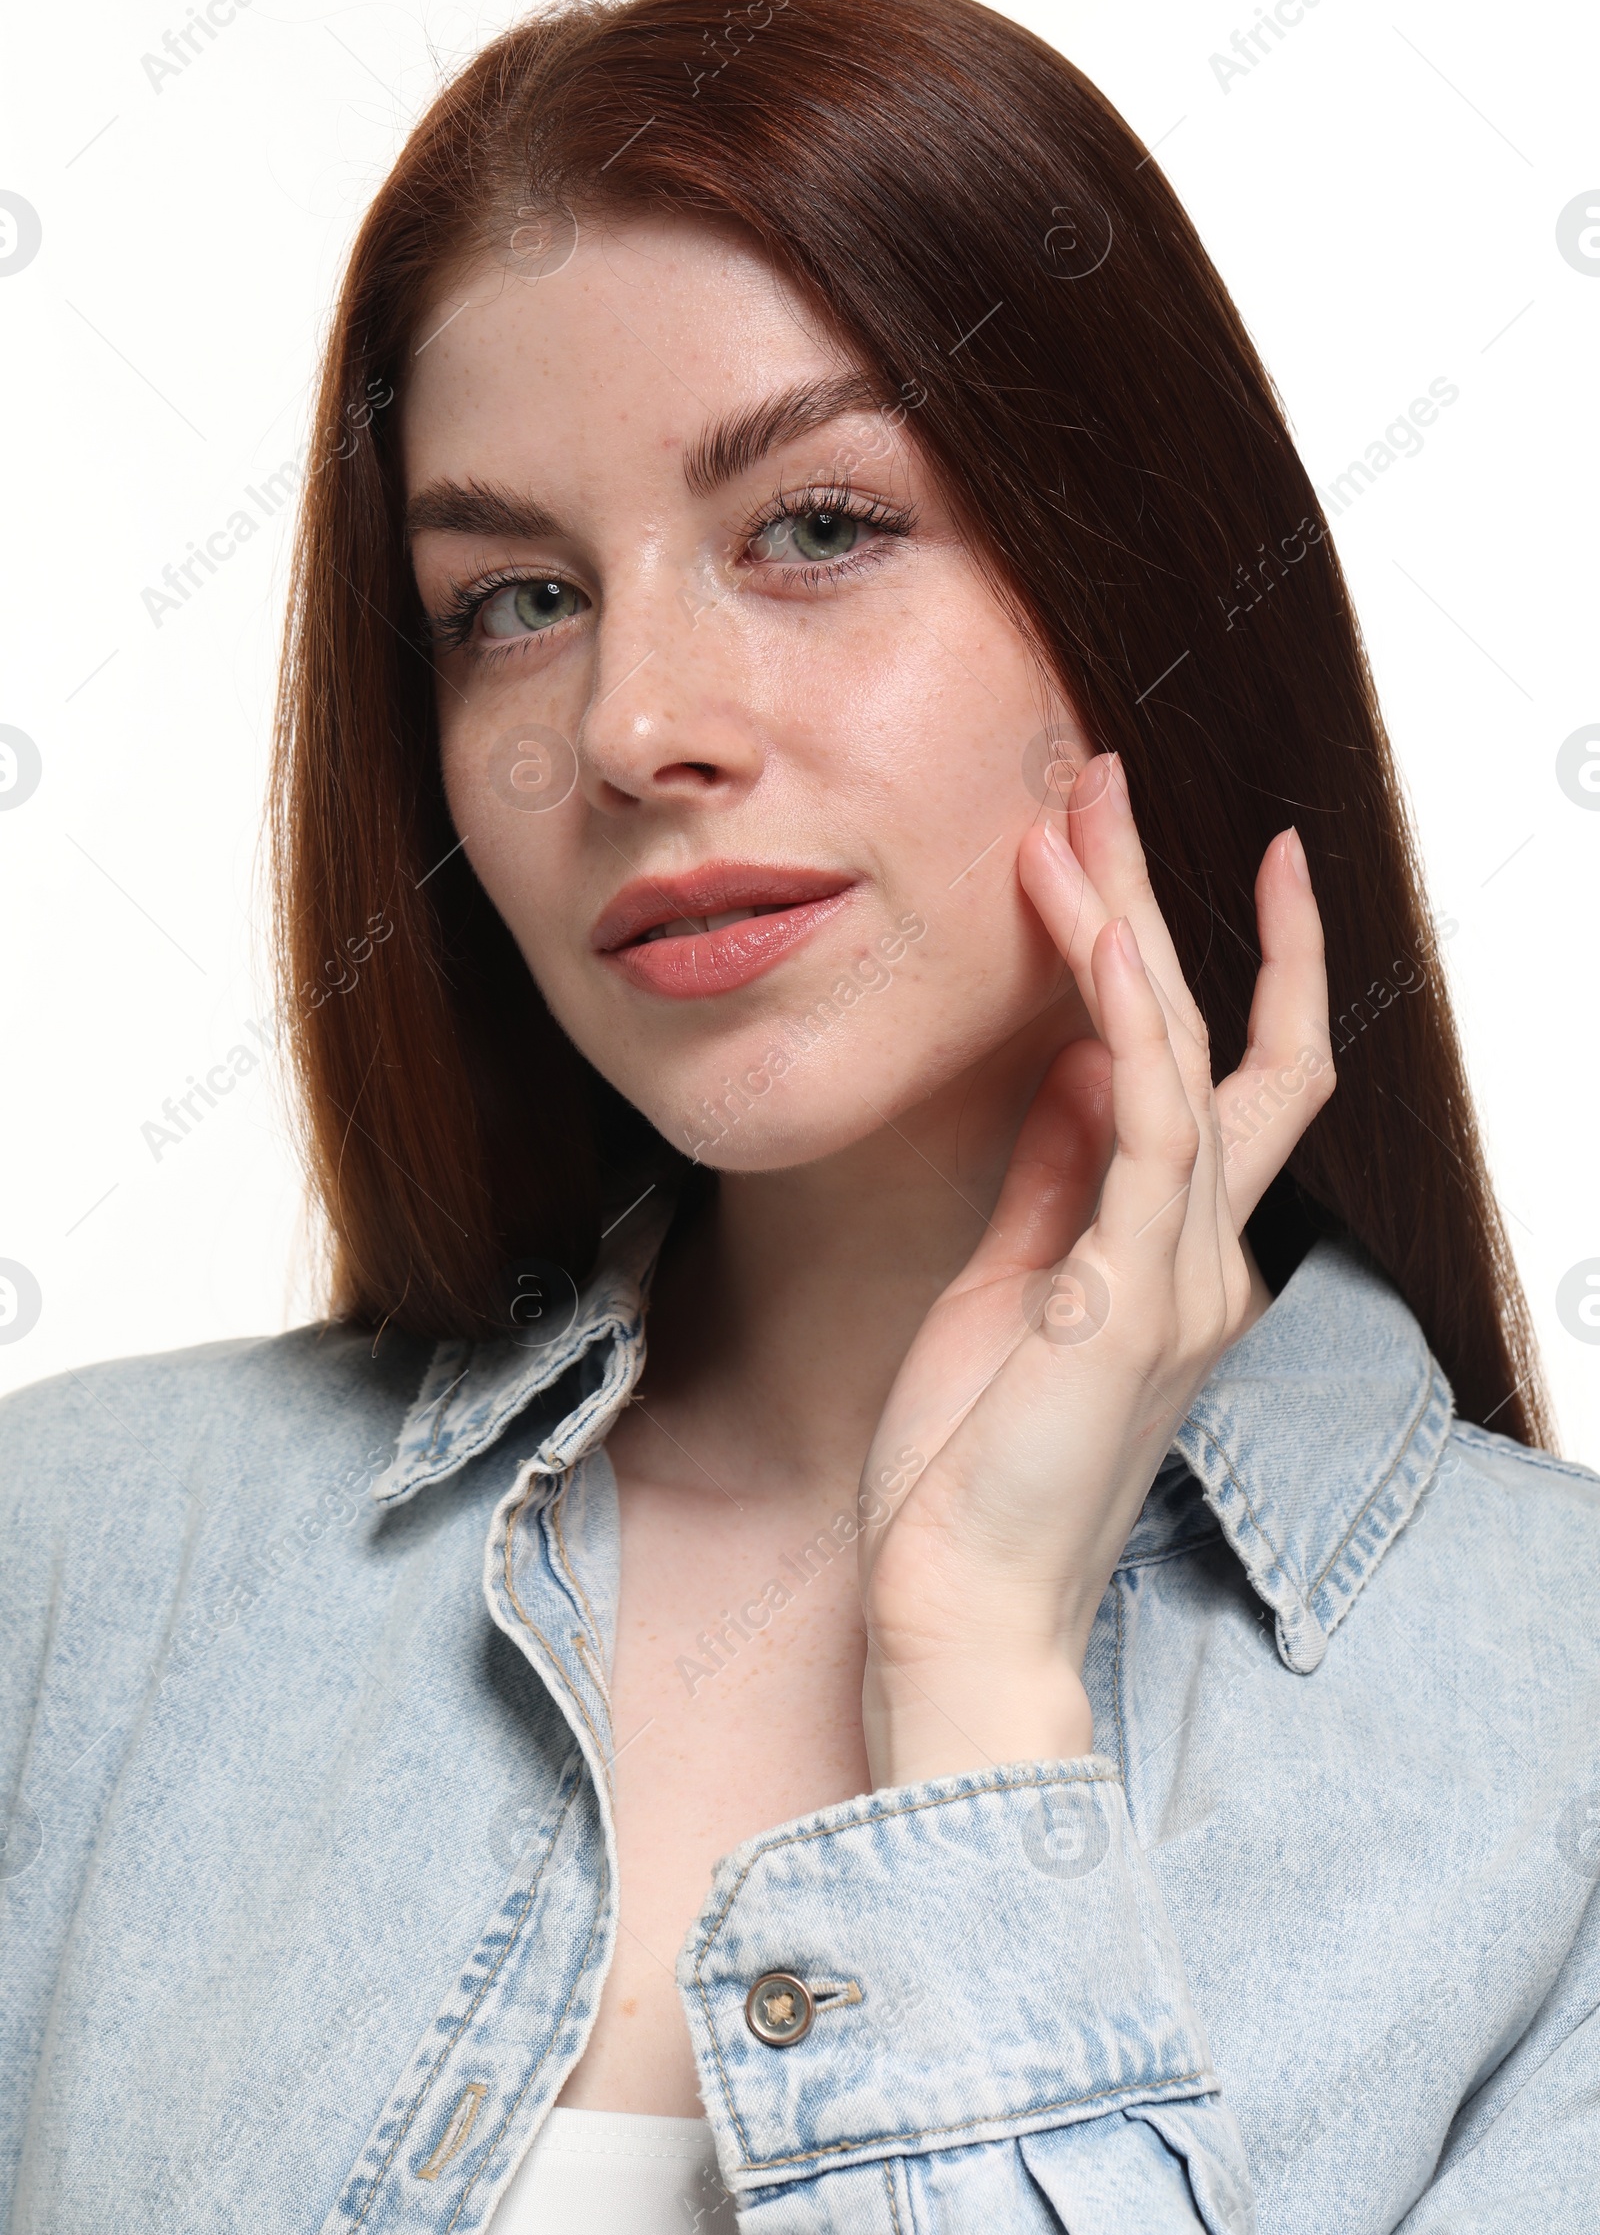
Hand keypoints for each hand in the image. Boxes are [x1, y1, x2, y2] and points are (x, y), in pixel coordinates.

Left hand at [855, 752, 1334, 1786]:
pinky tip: (1092, 933)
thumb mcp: (1012, 1289)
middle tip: (1104, 784)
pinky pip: (1143, 1122)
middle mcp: (1207, 1253)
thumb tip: (1071, 1061)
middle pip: (1219, 1036)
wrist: (960, 1608)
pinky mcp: (1127, 1293)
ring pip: (1184, 1054)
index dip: (1246, 966)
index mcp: (1180, 1255)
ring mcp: (1181, 1273)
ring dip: (1128, 924)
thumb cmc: (973, 1471)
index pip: (1236, 1080)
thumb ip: (1054, 1177)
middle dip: (1163, 901)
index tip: (1229, 857)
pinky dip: (1124, 1017)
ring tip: (1072, 818)